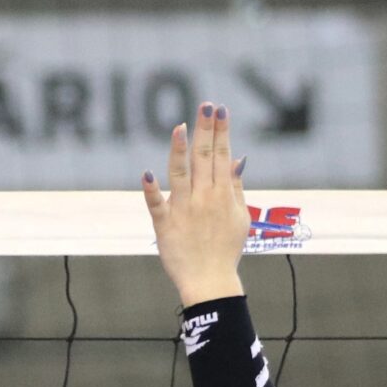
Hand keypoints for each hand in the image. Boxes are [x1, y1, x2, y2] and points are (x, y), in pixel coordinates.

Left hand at [142, 102, 249, 306]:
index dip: (221, 132)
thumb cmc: (226, 249)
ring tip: (180, 127)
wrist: (210, 281)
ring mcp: (183, 210)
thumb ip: (236, 187)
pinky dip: (151, 190)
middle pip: (204, 159)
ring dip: (180, 150)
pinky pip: (156, 204)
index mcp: (224, 195)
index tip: (220, 110)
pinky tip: (146, 173)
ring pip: (180, 175)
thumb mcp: (240, 217)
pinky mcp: (164, 224)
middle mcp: (204, 199)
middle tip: (205, 105)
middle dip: (206, 130)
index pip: (222, 156)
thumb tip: (238, 158)